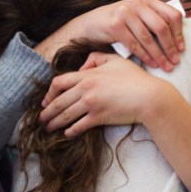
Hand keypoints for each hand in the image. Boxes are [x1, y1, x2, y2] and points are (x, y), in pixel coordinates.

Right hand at [35, 0, 183, 70]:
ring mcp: (125, 13)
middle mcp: (137, 3)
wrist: (89, 24)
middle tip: (175, 62)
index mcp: (147, 0)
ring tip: (165, 67)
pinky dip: (144, 56)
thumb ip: (152, 20)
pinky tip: (150, 64)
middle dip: (170, 47)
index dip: (179, 33)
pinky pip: (134, 44)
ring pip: (148, 38)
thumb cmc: (116, 23)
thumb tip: (177, 38)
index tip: (182, 49)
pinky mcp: (115, 25)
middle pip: (162, 27)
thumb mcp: (136, 15)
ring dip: (159, 55)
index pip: (172, 15)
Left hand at [40, 52, 171, 136]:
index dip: (49, 93)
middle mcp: (85, 90)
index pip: (59, 82)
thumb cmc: (135, 78)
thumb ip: (95, 58)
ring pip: (66, 115)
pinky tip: (67, 133)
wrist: (149, 97)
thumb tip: (81, 68)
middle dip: (47, 112)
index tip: (46, 100)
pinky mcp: (99, 118)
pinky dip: (71, 131)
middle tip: (41, 119)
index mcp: (87, 75)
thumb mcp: (115, 60)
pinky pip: (79, 126)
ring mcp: (91, 104)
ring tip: (49, 128)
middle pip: (59, 101)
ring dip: (55, 122)